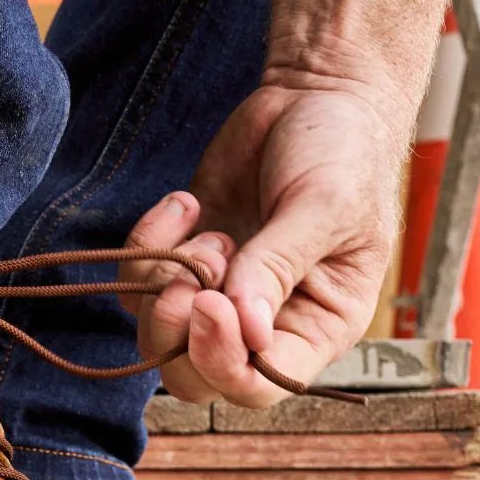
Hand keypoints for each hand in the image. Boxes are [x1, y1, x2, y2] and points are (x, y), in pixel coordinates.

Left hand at [123, 83, 402, 405]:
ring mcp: (217, 297)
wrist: (314, 95)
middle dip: (177, 333)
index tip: (211, 303)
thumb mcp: (324, 206)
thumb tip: (244, 329)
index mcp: (316, 328)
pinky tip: (185, 204)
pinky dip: (147, 245)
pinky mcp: (182, 263)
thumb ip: (278, 267)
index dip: (223, 361)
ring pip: (157, 336)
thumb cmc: (343, 151)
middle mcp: (264, 326)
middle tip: (191, 277)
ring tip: (208, 231)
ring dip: (165, 285)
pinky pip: (136, 284)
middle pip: (195, 378)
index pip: (258, 385)